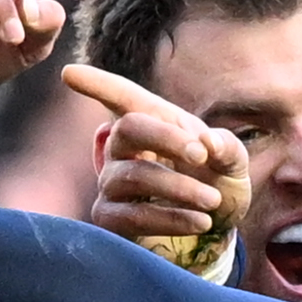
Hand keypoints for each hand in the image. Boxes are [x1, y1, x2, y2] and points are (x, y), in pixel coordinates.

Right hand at [66, 63, 247, 272]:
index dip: (98, 84)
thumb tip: (209, 145)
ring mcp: (111, 182)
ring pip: (134, 175)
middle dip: (166, 138)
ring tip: (212, 201)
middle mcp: (122, 148)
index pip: (121, 96)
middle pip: (128, 128)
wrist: (216, 228)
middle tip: (202, 155)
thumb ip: (226, 147)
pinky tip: (200, 222)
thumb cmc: (216, 183)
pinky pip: (132, 216)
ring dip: (178, 187)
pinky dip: (170, 218)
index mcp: (152, 122)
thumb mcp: (231, 161)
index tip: (69, 73)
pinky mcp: (110, 218)